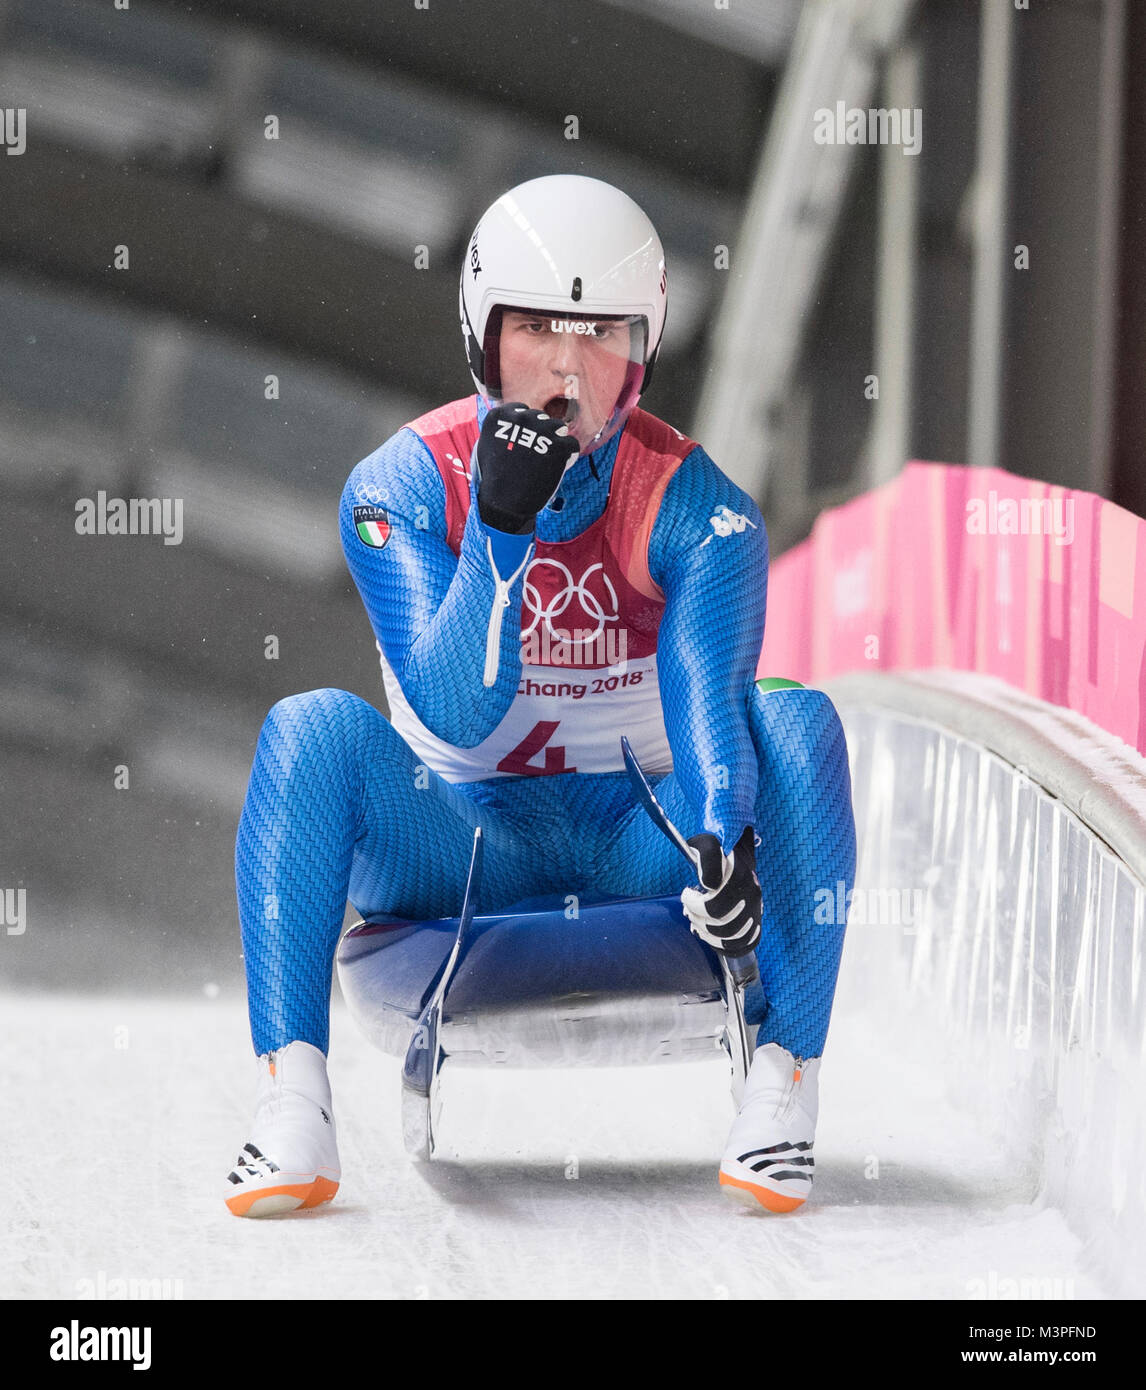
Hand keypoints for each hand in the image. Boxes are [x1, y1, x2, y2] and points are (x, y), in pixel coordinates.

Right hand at [476, 402, 578, 533]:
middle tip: (534, 456)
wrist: (505, 501)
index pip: (521, 410)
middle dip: (540, 434)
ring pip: (558, 427)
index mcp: (501, 415)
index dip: (525, 427)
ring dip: (555, 442)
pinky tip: (558, 466)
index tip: (524, 442)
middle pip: (540, 418)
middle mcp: (521, 417)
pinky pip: (572, 443)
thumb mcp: (486, 446)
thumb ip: (501, 429)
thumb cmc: (494, 477)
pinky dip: (568, 455)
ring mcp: (541, 430)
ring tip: (545, 462)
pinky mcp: (558, 445)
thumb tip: (514, 421)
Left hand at [680, 824, 760, 957]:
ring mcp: (755, 911)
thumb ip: (708, 858)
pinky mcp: (754, 923)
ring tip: (693, 918)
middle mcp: (753, 897)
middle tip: (687, 908)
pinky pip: (738, 944)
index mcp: (742, 879)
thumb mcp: (707, 845)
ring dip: (705, 931)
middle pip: (722, 925)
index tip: (686, 893)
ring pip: (730, 937)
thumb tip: (709, 886)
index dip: (694, 904)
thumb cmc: (718, 851)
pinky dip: (718, 942)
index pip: (715, 906)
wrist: (738, 856)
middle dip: (698, 918)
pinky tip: (704, 931)